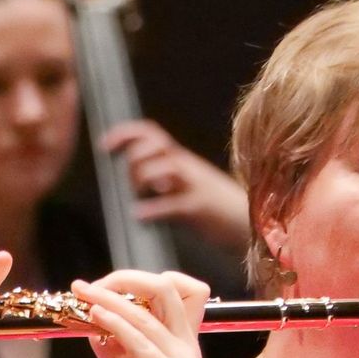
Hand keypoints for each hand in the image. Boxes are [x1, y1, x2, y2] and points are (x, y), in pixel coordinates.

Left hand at [72, 270, 223, 357]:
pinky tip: (95, 318)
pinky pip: (141, 342)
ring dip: (111, 297)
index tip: (104, 291)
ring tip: (83, 293)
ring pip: (149, 310)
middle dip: (124, 278)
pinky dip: (116, 324)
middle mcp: (184, 345)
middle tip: (91, 286)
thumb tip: (96, 334)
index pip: (172, 294)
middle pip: (165, 287)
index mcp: (181, 344)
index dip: (137, 284)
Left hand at [101, 119, 250, 254]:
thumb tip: (137, 182)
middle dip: (133, 160)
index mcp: (183, 160)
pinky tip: (140, 216)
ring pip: (162, 167)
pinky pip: (172, 205)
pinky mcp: (201, 209)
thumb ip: (167, 180)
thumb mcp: (192, 186)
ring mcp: (195, 186)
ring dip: (142, 178)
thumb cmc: (220, 209)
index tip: (104, 146)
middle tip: (133, 185)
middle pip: (153, 145)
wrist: (254, 224)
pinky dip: (152, 209)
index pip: (151, 133)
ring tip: (140, 196)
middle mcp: (187, 167)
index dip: (125, 134)